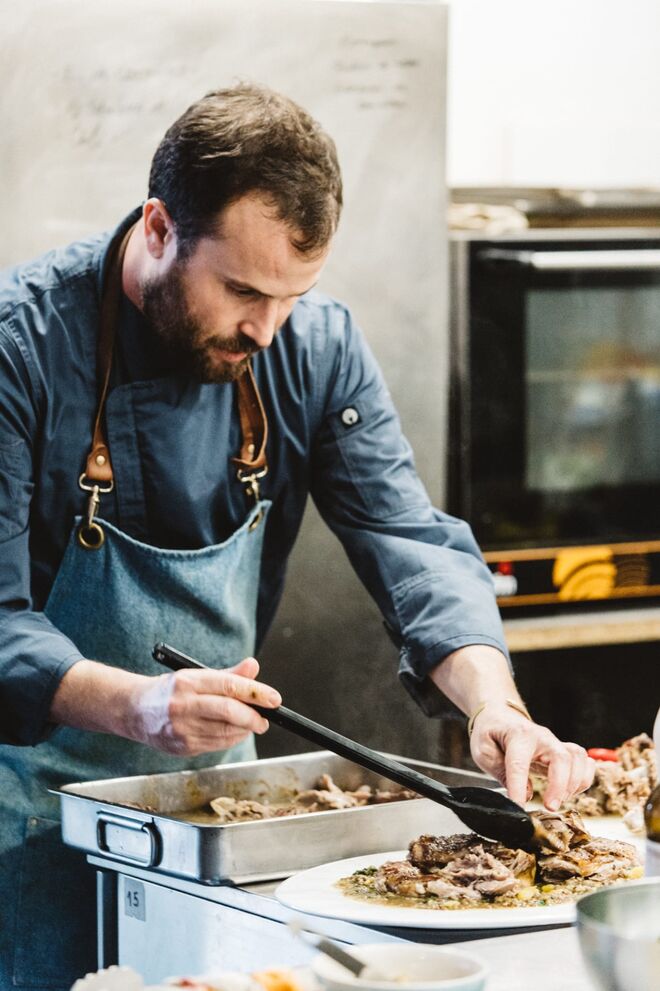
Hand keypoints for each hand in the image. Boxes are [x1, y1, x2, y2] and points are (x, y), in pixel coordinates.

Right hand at [127, 656, 281, 755]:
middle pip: (228, 712)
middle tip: (265, 719)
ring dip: (244, 729)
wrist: (135, 711)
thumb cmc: (172, 691)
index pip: (228, 685)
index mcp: (188, 682)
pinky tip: (234, 732)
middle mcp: (183, 705)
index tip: (274, 699)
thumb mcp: (196, 675)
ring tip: (251, 724)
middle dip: (253, 717)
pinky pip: (216, 745)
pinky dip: (231, 739)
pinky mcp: (183, 748)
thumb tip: (253, 666)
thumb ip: (228, 674)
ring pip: (225, 732)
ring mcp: (181, 729)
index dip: (255, 693)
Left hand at [469, 702, 595, 810]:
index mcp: (517, 735)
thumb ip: (500, 771)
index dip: (518, 786)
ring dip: (574, 783)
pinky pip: (585, 762)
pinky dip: (584, 779)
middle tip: (549, 807)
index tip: (518, 806)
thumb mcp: (483, 750)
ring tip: (559, 800)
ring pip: (577, 758)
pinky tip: (570, 791)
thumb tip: (525, 794)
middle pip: (561, 758)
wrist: (501, 716)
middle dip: (559, 786)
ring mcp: (555, 743)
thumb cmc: (491, 733)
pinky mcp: (564, 751)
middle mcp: (541, 737)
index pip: (519, 762)